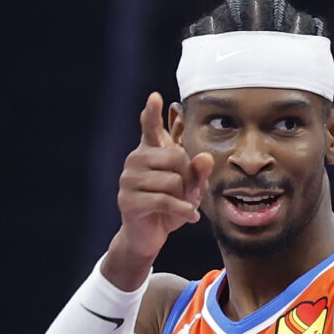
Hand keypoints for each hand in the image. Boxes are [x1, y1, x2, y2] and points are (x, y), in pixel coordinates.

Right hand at [105, 94, 211, 285]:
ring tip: (182, 206)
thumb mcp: (190, 189)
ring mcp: (128, 179)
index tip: (156, 96)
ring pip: (172, 181)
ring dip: (185, 197)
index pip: (149, 127)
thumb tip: (205, 157)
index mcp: (149, 152)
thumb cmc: (169, 207)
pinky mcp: (128, 200)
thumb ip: (198, 173)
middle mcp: (135, 160)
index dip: (152, 112)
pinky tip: (189, 217)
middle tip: (187, 194)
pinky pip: (164, 200)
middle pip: (176, 157)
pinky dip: (182, 211)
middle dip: (189, 179)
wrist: (149, 236)